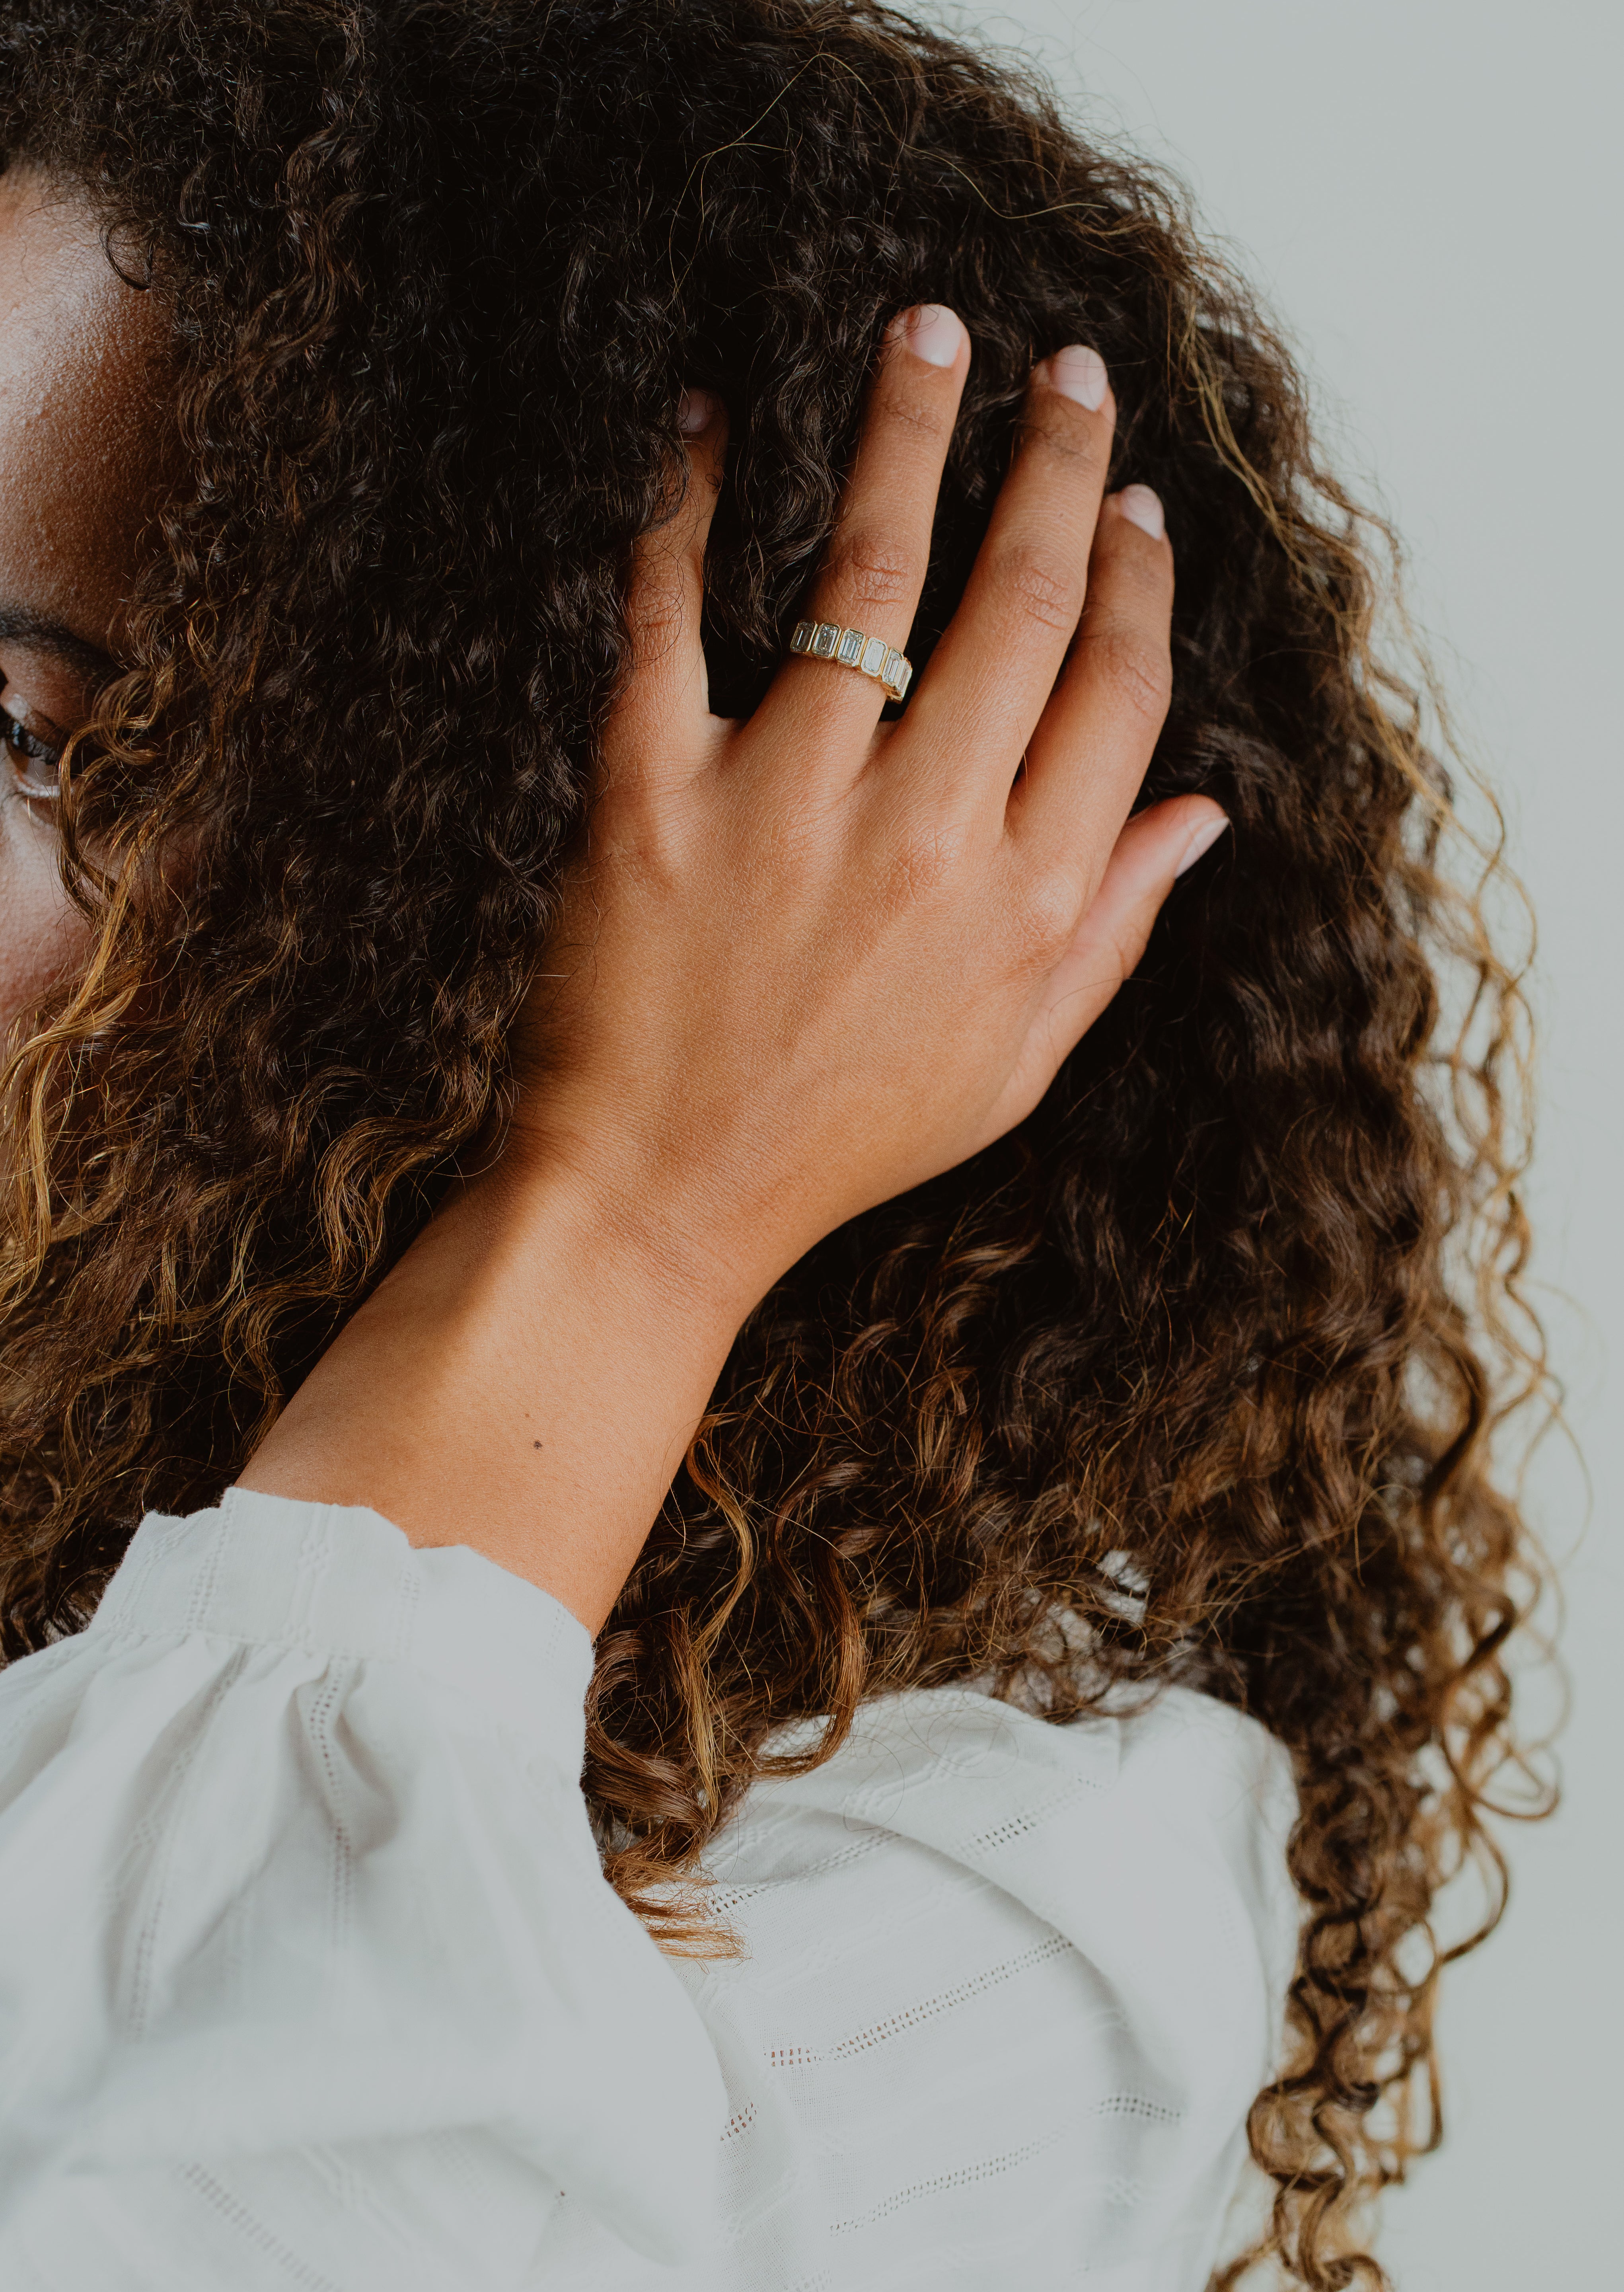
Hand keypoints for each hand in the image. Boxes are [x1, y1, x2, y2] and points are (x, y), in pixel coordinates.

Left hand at [514, 306, 1224, 1315]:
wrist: (654, 1200)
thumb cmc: (835, 1140)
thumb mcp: (1008, 1069)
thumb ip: (1108, 936)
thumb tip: (1199, 814)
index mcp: (1021, 904)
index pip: (1113, 692)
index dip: (1134, 580)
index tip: (1129, 506)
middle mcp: (923, 837)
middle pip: (1019, 602)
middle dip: (1055, 462)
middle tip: (1065, 370)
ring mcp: (783, 807)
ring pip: (869, 572)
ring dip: (909, 430)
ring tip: (930, 330)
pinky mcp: (649, 793)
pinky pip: (671, 611)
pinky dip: (687, 501)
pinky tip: (711, 416)